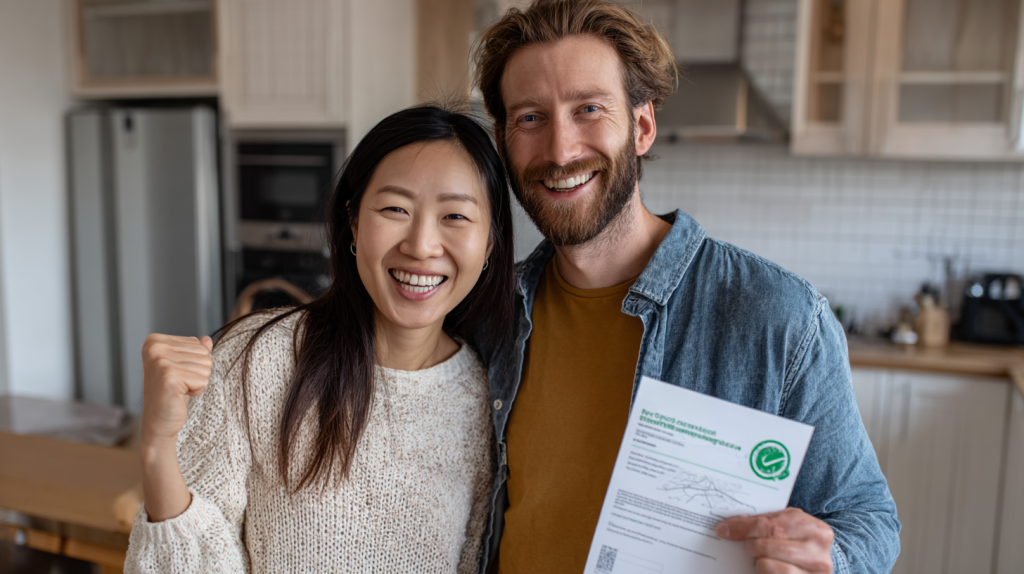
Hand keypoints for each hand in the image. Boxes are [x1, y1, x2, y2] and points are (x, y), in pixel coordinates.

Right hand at [141, 334, 213, 444]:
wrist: (158, 422)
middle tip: (178, 384)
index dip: (194, 362)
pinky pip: (203, 380)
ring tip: (179, 389)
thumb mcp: (183, 367)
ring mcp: (161, 361)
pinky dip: (197, 391)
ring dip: (197, 381)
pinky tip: (179, 396)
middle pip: (204, 353)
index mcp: (155, 340)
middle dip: (197, 372)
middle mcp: (155, 347)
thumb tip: (207, 339)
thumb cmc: (171, 393)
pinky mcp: (169, 377)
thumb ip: (195, 351)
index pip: (198, 343)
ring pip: (206, 365)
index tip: (175, 374)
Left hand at [716, 508, 833, 573]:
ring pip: (768, 566)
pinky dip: (765, 572)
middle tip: (748, 545)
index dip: (742, 528)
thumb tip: (730, 527)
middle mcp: (818, 553)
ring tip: (761, 558)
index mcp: (815, 530)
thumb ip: (766, 521)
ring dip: (758, 562)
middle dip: (750, 545)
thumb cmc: (802, 538)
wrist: (825, 559)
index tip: (725, 530)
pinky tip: (768, 568)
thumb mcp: (790, 523)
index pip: (769, 526)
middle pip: (766, 547)